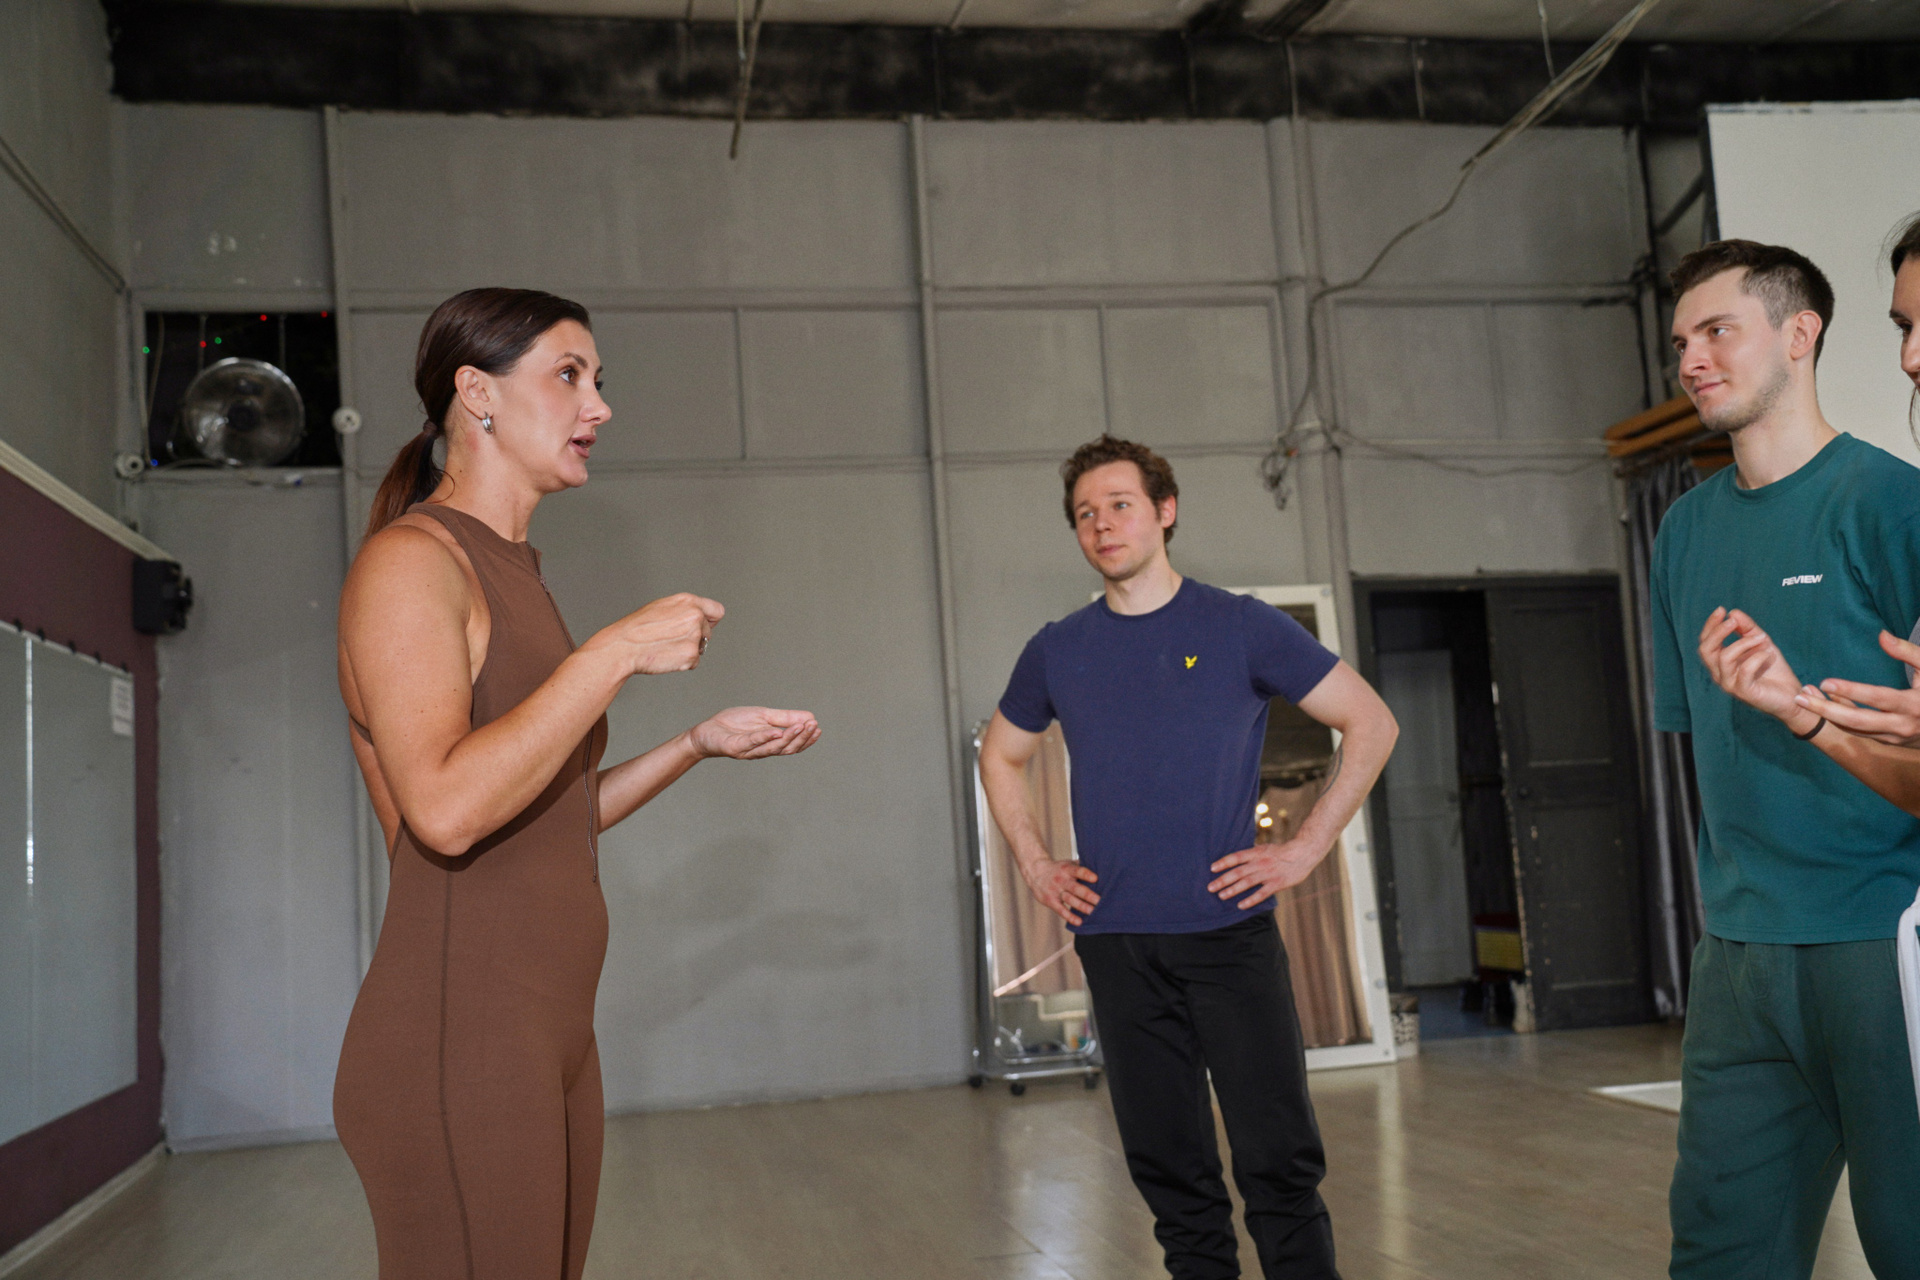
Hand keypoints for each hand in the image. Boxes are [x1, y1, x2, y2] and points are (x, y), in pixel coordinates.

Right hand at [588, 593, 725, 675]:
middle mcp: (695, 616)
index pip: (717, 611)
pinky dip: (682, 663)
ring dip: (687, 650)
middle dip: (695, 637)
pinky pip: (694, 662)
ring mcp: (694, 636)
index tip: (706, 625)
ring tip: (666, 646)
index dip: (711, 620)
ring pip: (700, 647)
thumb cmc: (638, 627)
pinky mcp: (691, 655)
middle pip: (708, 632)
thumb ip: (684, 608)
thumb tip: (700, 616)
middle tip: (672, 639)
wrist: (624, 646)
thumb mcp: (662, 606)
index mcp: (688, 601)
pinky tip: (666, 656)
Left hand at [689, 706, 820, 759]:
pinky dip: (765, 737)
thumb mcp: (763, 716)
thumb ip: (784, 718)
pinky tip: (777, 732)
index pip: (792, 744)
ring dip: (789, 737)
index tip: (818, 728)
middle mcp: (762, 750)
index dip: (806, 739)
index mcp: (770, 743)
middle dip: (802, 738)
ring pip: (773, 747)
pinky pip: (752, 742)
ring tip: (802, 726)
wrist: (707, 731)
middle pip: (787, 748)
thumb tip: (808, 717)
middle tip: (814, 726)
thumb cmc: (734, 724)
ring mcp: (749, 751)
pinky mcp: (735, 748)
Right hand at [1020, 858, 1098, 926]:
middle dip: (1088, 895)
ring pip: (1070, 900)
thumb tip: (1102, 868)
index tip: (1096, 878)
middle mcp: (1062, 880)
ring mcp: (1056, 891)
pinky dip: (1070, 916)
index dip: (1086, 874)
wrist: (1035, 872)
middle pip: (1075, 888)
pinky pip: (1061, 910)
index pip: (1078, 871)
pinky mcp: (1051, 901)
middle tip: (1099, 901)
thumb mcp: (1068, 864)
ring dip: (1082, 906)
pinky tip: (1079, 922)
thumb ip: (1082, 867)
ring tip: (1093, 912)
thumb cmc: (1058, 869)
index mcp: (1067, 869)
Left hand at [1208, 837, 1324, 909]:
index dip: (1223, 862)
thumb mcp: (1265, 848)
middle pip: (1238, 872)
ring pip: (1247, 883)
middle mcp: (1260, 862)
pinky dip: (1251, 900)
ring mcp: (1268, 873)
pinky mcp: (1277, 883)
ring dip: (1232, 890)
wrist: (1304, 853)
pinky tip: (1241, 905)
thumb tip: (1237, 860)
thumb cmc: (1283, 851)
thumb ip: (1252, 855)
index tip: (1212, 868)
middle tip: (1210, 887)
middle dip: (1222, 880)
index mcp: (1256, 852)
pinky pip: (1262, 894)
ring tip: (1221, 896)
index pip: (1236, 857)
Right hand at [1697, 607, 1816, 730]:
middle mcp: (1720, 674)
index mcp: (1720, 663)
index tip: (1722, 610)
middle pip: (1705, 650)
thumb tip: (1733, 613)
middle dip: (1718, 632)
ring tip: (1762, 639)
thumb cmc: (1773, 670)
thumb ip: (1748, 629)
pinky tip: (1767, 654)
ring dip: (1744, 643)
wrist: (1791, 694)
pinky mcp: (1744, 692)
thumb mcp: (1761, 643)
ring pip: (1724, 658)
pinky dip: (1756, 657)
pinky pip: (1744, 670)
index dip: (1711, 625)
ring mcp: (1730, 684)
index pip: (1705, 642)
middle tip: (1733, 622)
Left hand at [1795, 631, 1919, 744]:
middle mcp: (1903, 725)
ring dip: (1828, 714)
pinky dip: (1841, 718)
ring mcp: (1895, 737)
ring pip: (1855, 729)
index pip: (1878, 698)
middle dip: (1826, 710)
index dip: (1851, 691)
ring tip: (1805, 698)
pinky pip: (1860, 731)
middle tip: (1800, 698)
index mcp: (1914, 704)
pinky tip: (1825, 703)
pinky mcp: (1890, 741)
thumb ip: (1907, 652)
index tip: (1825, 682)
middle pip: (1858, 721)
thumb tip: (1881, 635)